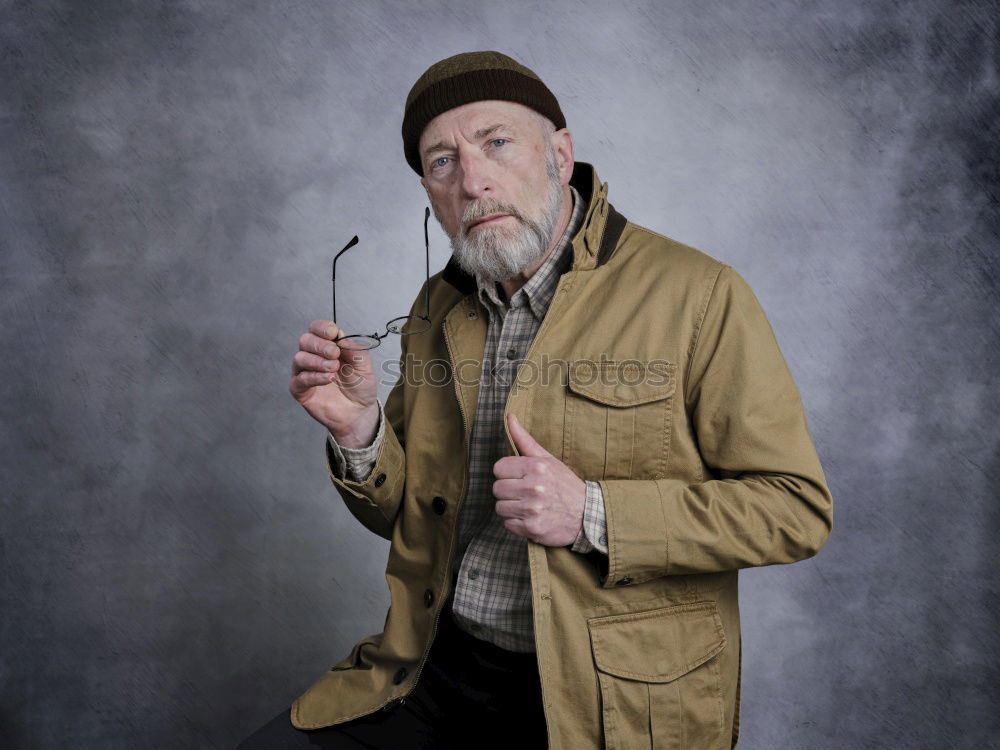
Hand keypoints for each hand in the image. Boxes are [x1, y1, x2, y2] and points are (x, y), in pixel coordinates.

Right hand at [289, 320, 378, 447]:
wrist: (359, 411)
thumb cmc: (360, 386)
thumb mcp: (364, 365)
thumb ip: (353, 349)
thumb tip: (340, 336)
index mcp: (328, 346)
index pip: (316, 329)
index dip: (322, 328)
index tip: (333, 333)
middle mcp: (314, 356)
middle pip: (305, 340)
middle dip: (320, 345)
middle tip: (335, 354)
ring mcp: (305, 372)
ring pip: (299, 358)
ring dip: (317, 361)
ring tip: (334, 369)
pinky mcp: (301, 390)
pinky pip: (300, 379)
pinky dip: (314, 377)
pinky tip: (328, 379)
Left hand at [493, 414, 585, 545]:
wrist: (587, 516)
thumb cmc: (564, 485)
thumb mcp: (547, 459)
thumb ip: (524, 440)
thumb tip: (509, 417)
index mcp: (537, 467)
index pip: (498, 468)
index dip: (507, 474)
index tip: (519, 478)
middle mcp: (534, 487)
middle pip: (497, 489)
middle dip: (508, 491)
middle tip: (524, 493)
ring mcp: (533, 509)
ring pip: (500, 507)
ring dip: (511, 508)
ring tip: (528, 506)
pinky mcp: (532, 528)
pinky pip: (508, 524)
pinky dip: (517, 523)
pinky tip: (531, 518)